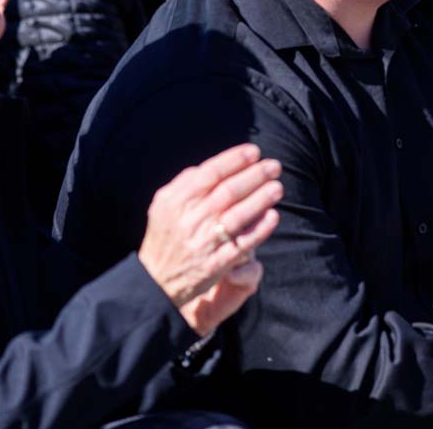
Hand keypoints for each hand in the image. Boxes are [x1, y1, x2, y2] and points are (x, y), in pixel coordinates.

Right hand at [137, 143, 282, 335]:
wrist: (155, 281)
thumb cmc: (166, 235)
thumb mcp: (164, 206)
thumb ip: (184, 183)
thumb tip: (211, 165)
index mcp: (176, 202)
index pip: (210, 173)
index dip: (235, 160)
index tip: (254, 151)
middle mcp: (189, 220)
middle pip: (228, 192)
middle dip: (255, 175)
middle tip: (274, 166)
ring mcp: (204, 243)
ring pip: (238, 216)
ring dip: (261, 199)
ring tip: (277, 187)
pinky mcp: (216, 264)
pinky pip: (242, 244)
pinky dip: (259, 229)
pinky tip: (273, 216)